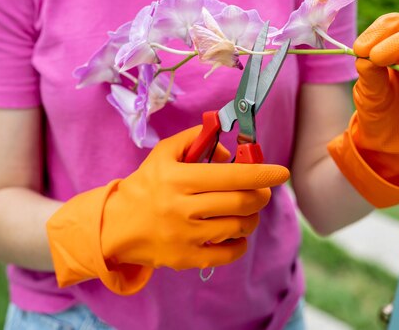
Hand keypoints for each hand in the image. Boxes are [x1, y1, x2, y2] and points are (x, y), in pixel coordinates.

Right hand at [46, 126, 289, 294]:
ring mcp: (185, 236)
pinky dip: (240, 242)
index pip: (230, 175)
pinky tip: (236, 232)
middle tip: (264, 192)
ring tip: (248, 210)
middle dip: (261, 195)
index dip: (262, 173)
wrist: (116, 226)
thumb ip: (195, 140)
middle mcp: (182, 208)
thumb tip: (229, 150)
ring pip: (237, 227)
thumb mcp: (163, 154)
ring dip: (252, 217)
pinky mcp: (186, 258)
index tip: (282, 173)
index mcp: (178, 179)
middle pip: (240, 202)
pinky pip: (228, 253)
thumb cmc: (145, 186)